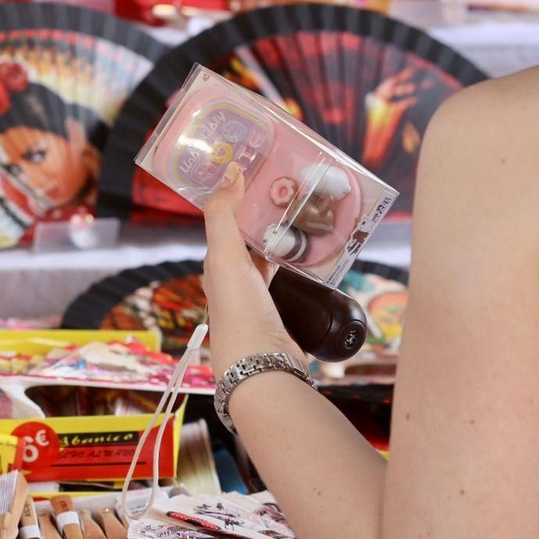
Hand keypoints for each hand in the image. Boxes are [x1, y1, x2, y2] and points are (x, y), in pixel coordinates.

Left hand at [201, 164, 301, 372]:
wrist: (264, 366)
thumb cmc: (239, 312)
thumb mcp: (224, 257)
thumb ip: (223, 216)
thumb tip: (229, 173)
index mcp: (218, 266)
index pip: (227, 224)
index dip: (240, 198)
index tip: (261, 172)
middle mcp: (237, 280)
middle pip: (254, 238)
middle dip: (270, 214)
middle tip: (295, 185)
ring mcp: (261, 296)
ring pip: (276, 256)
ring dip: (290, 236)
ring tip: (313, 211)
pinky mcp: (285, 309)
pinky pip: (295, 276)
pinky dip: (305, 261)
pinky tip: (321, 251)